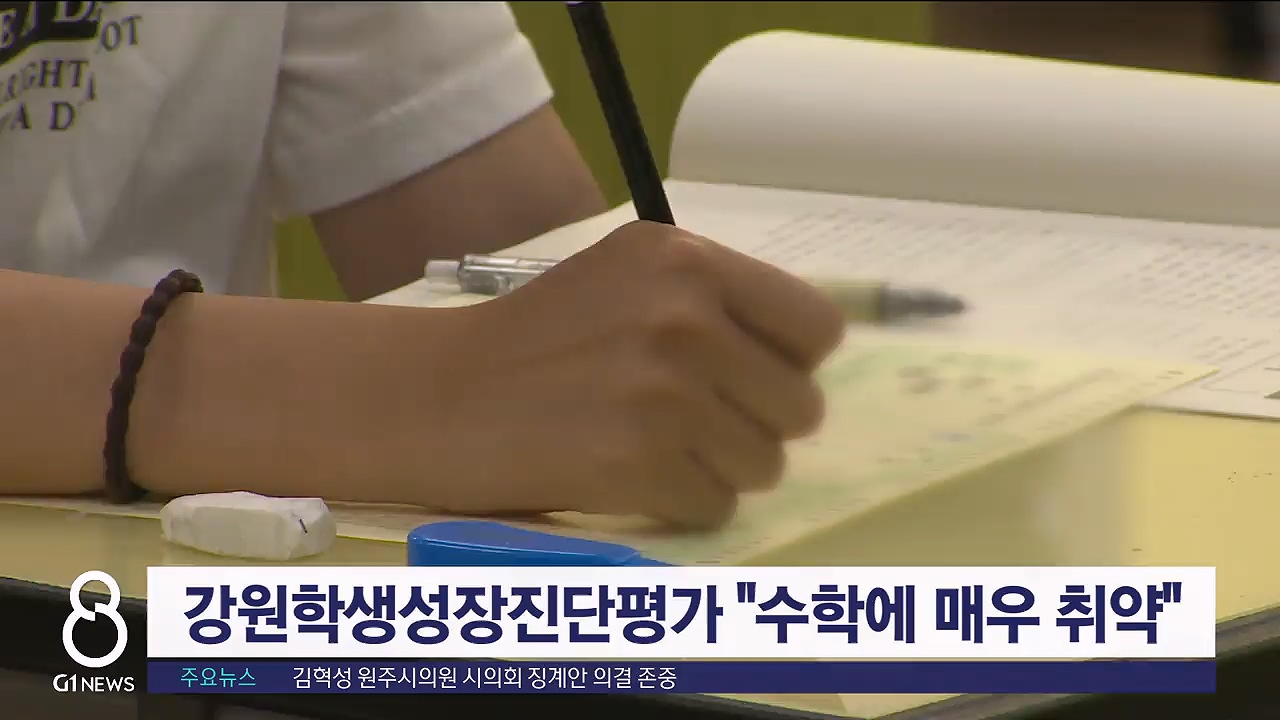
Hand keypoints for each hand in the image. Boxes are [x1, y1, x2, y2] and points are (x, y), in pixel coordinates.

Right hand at [431, 222, 845, 528]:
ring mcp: (663, 390)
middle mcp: (685, 316)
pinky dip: (682, 504)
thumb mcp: (627, 278)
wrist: (438, 395)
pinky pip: (716, 506)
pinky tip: (633, 477)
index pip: (816, 327)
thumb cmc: (535, 340)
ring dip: (720, 470)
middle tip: (696, 425)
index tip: (752, 379)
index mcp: (687, 259)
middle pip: (799, 406)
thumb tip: (797, 359)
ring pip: (764, 464)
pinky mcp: (637, 460)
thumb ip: (712, 300)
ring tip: (658, 449)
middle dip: (757, 426)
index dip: (792, 364)